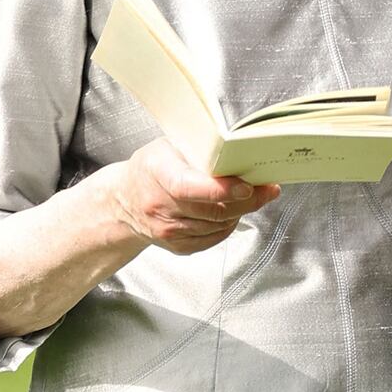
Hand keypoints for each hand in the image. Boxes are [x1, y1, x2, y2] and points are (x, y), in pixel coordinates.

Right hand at [107, 137, 280, 254]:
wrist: (123, 200)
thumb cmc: (152, 167)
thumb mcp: (170, 145)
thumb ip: (201, 149)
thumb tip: (240, 152)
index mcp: (157, 173)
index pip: (190, 187)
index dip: (222, 189)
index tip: (248, 186)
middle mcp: (159, 206)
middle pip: (212, 210)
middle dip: (247, 201)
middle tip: (268, 189)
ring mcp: (166, 230)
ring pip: (217, 226)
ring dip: (241, 212)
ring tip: (252, 197)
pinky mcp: (175, 246)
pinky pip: (212, 239)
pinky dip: (228, 225)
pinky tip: (234, 212)